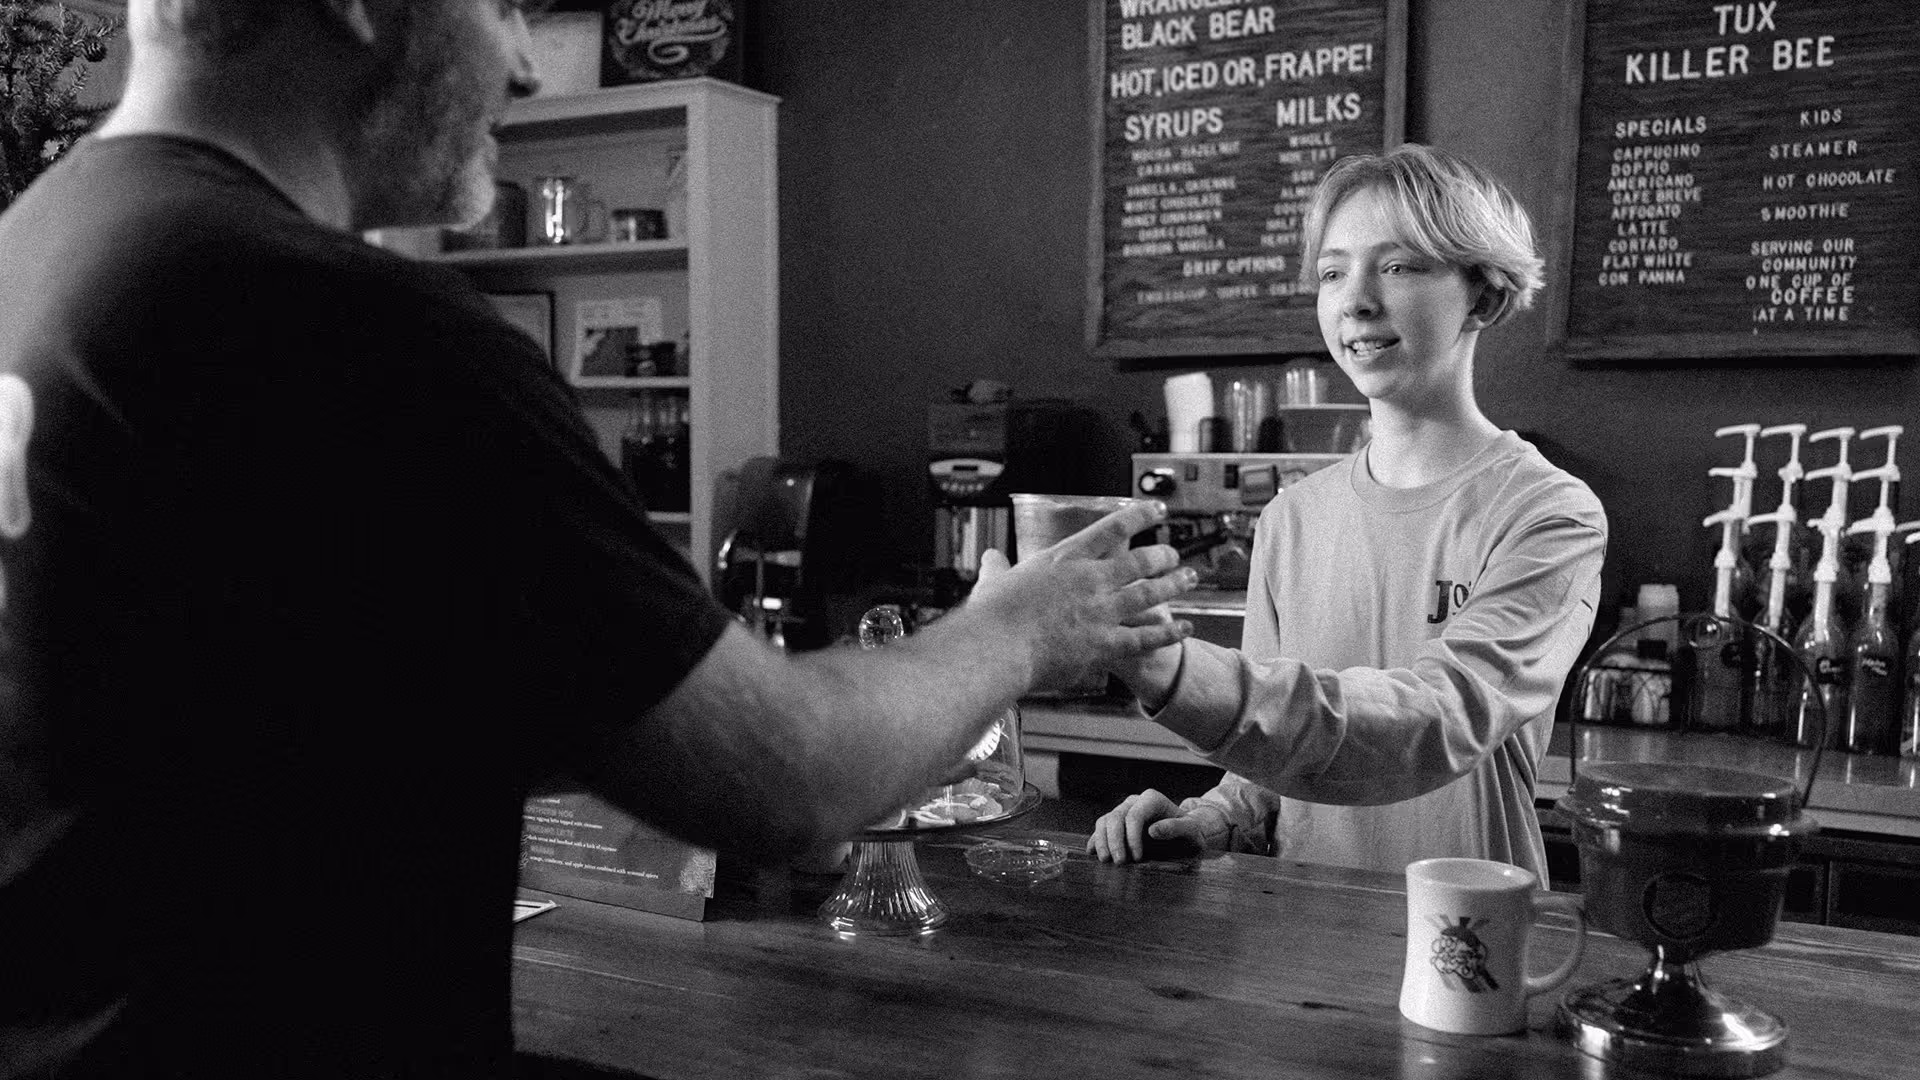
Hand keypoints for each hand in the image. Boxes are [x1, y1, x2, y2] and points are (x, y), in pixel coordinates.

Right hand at [967, 500, 1196, 690]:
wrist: (998, 648)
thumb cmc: (991, 617)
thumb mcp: (993, 581)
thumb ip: (997, 568)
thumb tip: (990, 557)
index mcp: (1065, 558)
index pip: (1111, 529)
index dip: (1139, 517)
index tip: (1156, 511)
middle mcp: (1091, 580)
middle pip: (1139, 561)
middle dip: (1162, 555)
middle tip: (1174, 554)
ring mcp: (1102, 612)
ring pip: (1149, 594)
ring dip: (1173, 586)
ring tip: (1189, 579)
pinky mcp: (1106, 644)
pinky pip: (1146, 638)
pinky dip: (1169, 633)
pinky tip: (1184, 629)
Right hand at [1086, 788, 1208, 863]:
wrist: (1185, 836)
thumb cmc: (1190, 834)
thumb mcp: (1191, 832)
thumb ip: (1176, 828)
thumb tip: (1152, 830)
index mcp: (1152, 800)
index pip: (1134, 816)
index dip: (1132, 837)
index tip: (1138, 858)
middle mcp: (1135, 802)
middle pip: (1116, 817)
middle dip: (1115, 841)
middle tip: (1119, 863)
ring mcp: (1124, 811)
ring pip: (1105, 821)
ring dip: (1102, 841)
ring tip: (1105, 861)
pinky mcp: (1117, 824)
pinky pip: (1101, 828)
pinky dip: (1095, 840)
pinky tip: (1092, 852)